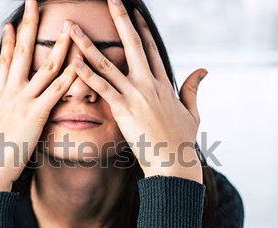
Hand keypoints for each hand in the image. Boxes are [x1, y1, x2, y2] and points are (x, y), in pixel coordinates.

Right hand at [0, 0, 75, 190]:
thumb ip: (4, 113)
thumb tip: (7, 110)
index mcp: (0, 94)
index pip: (5, 60)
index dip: (9, 40)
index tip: (12, 23)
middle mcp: (10, 91)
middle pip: (21, 52)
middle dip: (28, 25)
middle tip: (33, 3)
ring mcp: (23, 100)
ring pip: (45, 66)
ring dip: (59, 44)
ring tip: (68, 25)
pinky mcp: (36, 114)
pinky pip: (56, 90)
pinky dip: (69, 75)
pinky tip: (79, 62)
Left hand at [67, 0, 205, 182]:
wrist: (175, 163)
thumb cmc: (182, 140)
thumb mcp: (192, 112)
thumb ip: (193, 89)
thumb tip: (203, 69)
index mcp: (164, 84)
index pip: (150, 49)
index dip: (141, 29)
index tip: (134, 12)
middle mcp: (149, 83)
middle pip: (132, 45)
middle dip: (120, 19)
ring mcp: (136, 95)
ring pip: (109, 63)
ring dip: (89, 44)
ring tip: (74, 28)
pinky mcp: (124, 109)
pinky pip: (102, 88)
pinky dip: (87, 74)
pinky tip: (74, 61)